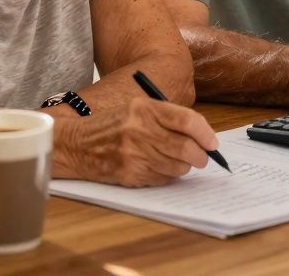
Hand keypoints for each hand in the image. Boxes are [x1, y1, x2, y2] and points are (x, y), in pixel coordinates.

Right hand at [58, 97, 217, 186]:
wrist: (75, 144)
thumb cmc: (110, 125)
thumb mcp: (136, 109)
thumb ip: (165, 118)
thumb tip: (199, 136)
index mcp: (144, 108)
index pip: (187, 120)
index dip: (205, 133)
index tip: (213, 143)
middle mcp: (140, 130)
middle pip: (185, 147)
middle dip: (201, 156)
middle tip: (203, 158)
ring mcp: (134, 153)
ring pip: (177, 166)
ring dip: (185, 167)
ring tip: (181, 162)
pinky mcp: (130, 173)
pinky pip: (162, 178)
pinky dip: (168, 176)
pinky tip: (161, 168)